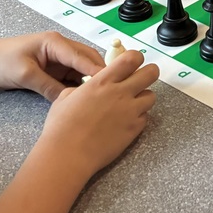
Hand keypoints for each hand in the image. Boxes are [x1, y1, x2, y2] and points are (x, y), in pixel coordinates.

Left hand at [0, 32, 105, 101]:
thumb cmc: (1, 62)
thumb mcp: (25, 75)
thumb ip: (49, 87)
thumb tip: (70, 100)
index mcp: (55, 42)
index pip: (82, 56)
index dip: (98, 70)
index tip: (113, 82)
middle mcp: (61, 47)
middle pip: (88, 59)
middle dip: (101, 73)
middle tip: (113, 90)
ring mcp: (58, 58)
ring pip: (83, 68)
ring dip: (91, 80)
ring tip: (103, 95)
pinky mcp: (54, 68)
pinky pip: (73, 76)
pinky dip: (80, 85)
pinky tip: (87, 96)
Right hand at [37, 50, 158, 176]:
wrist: (68, 154)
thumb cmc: (61, 127)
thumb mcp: (66, 97)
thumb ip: (85, 88)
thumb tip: (89, 88)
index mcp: (102, 81)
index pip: (132, 58)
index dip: (136, 57)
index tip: (132, 63)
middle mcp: (120, 93)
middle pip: (151, 73)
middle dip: (149, 73)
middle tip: (141, 79)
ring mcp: (130, 111)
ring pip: (152, 96)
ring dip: (143, 97)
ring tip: (131, 104)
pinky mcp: (134, 129)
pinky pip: (145, 117)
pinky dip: (138, 117)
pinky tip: (125, 122)